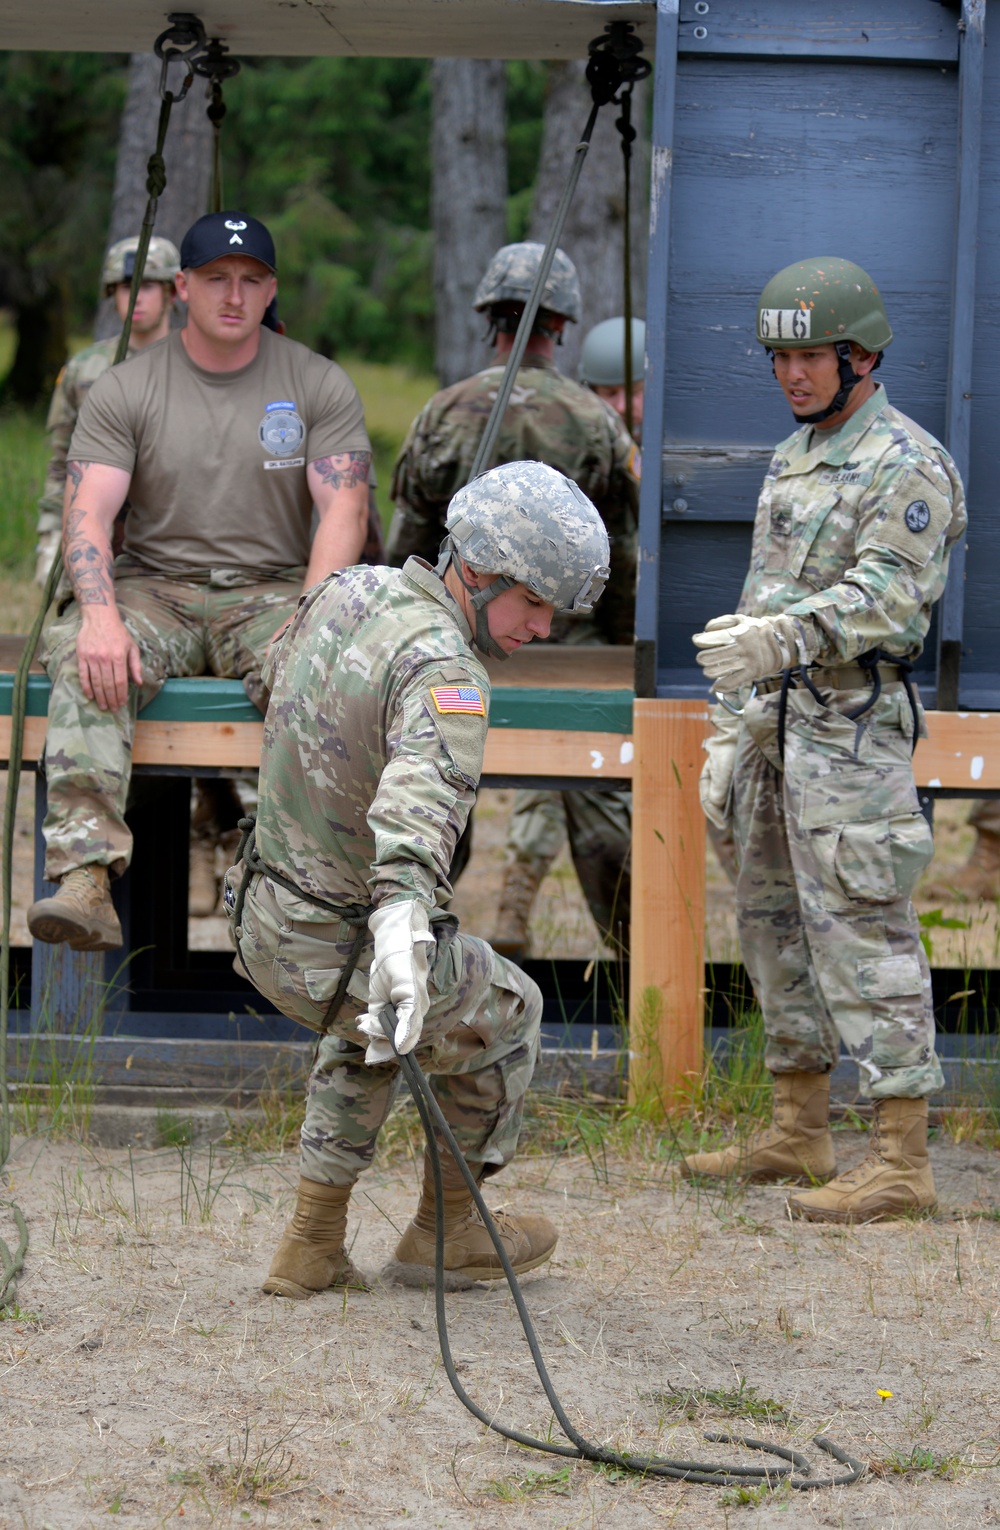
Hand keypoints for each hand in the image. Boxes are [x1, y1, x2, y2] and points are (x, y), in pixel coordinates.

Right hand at [76, 607, 142, 711]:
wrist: (99, 617)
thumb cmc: (118, 632)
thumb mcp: (132, 646)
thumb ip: (135, 665)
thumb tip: (139, 682)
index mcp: (119, 656)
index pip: (120, 681)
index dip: (121, 695)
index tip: (122, 704)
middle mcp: (105, 658)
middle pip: (108, 684)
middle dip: (111, 699)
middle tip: (113, 710)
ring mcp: (92, 657)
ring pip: (96, 682)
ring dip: (100, 696)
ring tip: (103, 706)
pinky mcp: (81, 656)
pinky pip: (83, 675)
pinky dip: (86, 687)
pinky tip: (90, 696)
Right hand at [357, 902, 435, 1064]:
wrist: (394, 937)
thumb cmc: (388, 966)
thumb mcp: (378, 996)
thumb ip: (377, 1016)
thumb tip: (367, 1032)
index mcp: (411, 1010)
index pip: (402, 1037)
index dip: (386, 1049)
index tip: (372, 1058)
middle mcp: (419, 1006)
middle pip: (406, 1037)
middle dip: (386, 1047)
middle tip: (371, 1054)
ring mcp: (418, 998)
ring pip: (409, 1029)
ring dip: (389, 1038)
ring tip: (371, 1036)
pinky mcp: (413, 989)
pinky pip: (410, 1014)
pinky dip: (404, 1030)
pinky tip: (397, 1041)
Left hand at [693, 613, 788, 691]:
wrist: (783, 641)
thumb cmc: (755, 630)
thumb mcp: (742, 620)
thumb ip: (722, 622)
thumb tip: (705, 631)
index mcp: (742, 632)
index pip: (720, 637)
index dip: (705, 640)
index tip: (697, 641)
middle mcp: (746, 646)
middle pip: (718, 655)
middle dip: (705, 658)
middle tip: (701, 659)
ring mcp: (750, 661)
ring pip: (724, 669)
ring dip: (710, 671)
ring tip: (707, 670)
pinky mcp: (754, 672)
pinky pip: (735, 682)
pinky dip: (723, 685)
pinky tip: (716, 686)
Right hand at [699, 707, 740, 830]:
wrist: (739, 735)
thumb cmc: (729, 750)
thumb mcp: (722, 768)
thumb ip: (718, 786)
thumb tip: (716, 804)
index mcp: (706, 779)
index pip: (707, 802)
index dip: (714, 815)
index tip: (723, 825)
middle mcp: (713, 782)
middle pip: (712, 804)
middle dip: (718, 816)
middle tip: (727, 827)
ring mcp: (722, 781)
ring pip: (721, 801)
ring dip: (724, 812)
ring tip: (732, 822)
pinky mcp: (732, 780)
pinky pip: (729, 796)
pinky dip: (731, 805)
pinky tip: (737, 810)